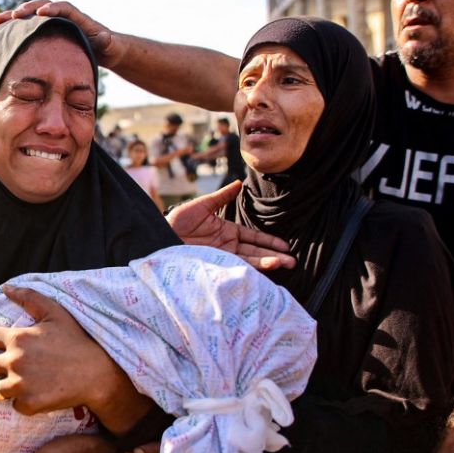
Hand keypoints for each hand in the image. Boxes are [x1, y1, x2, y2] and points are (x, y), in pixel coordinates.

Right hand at [0, 0, 125, 68]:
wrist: (105, 48)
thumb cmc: (109, 48)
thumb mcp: (111, 46)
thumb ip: (108, 42)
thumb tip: (105, 38)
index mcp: (78, 18)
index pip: (65, 8)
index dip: (54, 9)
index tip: (42, 13)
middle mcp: (63, 16)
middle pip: (43, 6)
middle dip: (29, 9)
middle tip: (15, 15)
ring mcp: (53, 23)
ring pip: (31, 14)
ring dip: (14, 16)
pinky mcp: (46, 31)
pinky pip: (27, 26)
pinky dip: (13, 27)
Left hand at [0, 287, 147, 434]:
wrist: (96, 373)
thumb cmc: (77, 341)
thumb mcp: (55, 313)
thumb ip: (29, 298)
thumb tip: (6, 287)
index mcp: (17, 337)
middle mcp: (13, 361)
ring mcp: (19, 384)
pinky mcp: (28, 403)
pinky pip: (16, 405)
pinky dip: (17, 403)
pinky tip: (18, 403)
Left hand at [166, 180, 295, 270]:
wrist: (160, 236)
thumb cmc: (177, 220)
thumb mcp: (201, 206)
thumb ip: (221, 197)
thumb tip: (239, 183)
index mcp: (227, 232)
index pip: (253, 237)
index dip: (269, 241)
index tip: (286, 246)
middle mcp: (227, 246)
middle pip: (256, 252)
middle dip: (274, 256)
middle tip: (293, 261)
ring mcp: (222, 257)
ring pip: (249, 261)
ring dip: (267, 263)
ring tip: (284, 264)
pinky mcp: (215, 265)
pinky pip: (236, 268)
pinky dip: (251, 269)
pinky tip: (264, 269)